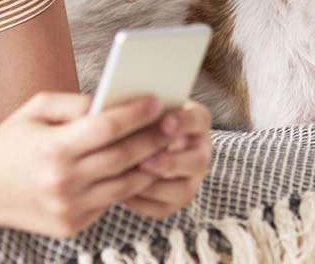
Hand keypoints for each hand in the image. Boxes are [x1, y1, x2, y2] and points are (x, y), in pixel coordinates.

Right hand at [0, 91, 173, 237]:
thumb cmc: (10, 141)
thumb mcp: (35, 109)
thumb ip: (75, 102)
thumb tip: (112, 103)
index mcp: (54, 148)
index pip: (107, 128)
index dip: (136, 114)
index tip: (157, 101)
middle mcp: (63, 181)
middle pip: (124, 157)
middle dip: (153, 138)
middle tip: (173, 123)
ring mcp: (69, 208)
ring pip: (125, 185)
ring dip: (149, 165)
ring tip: (164, 147)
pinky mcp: (72, 225)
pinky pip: (110, 202)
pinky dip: (126, 185)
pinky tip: (138, 168)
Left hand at [126, 100, 212, 218]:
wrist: (134, 143)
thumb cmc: (137, 119)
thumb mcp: (142, 108)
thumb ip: (136, 107)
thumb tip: (114, 107)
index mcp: (196, 123)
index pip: (198, 120)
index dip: (184, 122)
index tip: (165, 122)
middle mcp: (200, 152)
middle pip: (197, 161)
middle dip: (171, 162)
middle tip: (145, 160)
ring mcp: (190, 179)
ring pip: (183, 190)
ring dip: (155, 185)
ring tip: (129, 178)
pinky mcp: (174, 202)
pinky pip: (162, 207)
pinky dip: (142, 201)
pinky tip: (121, 190)